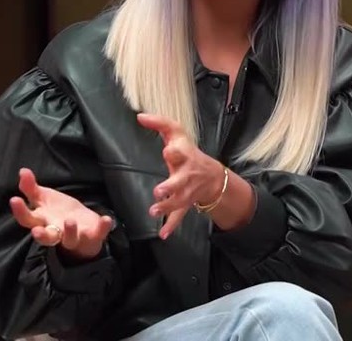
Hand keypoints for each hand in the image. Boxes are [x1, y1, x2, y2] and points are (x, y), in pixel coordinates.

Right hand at [8, 168, 113, 260]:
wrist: (84, 228)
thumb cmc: (59, 213)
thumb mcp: (45, 198)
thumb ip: (31, 187)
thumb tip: (22, 171)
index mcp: (43, 221)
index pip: (27, 219)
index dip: (20, 211)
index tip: (15, 199)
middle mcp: (56, 232)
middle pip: (45, 237)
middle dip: (40, 235)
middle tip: (36, 230)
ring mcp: (75, 236)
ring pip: (70, 239)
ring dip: (70, 231)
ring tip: (70, 220)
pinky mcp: (93, 236)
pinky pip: (99, 233)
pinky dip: (103, 227)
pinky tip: (106, 218)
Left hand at [137, 113, 224, 240]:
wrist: (212, 176)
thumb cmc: (189, 153)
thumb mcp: (178, 135)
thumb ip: (159, 124)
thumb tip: (139, 116)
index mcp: (185, 157)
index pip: (181, 152)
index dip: (175, 151)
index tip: (168, 150)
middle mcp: (187, 175)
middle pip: (180, 181)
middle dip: (171, 186)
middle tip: (159, 190)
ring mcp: (187, 192)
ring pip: (178, 201)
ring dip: (167, 207)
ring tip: (154, 211)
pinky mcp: (185, 204)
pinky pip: (180, 216)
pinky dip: (172, 226)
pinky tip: (163, 234)